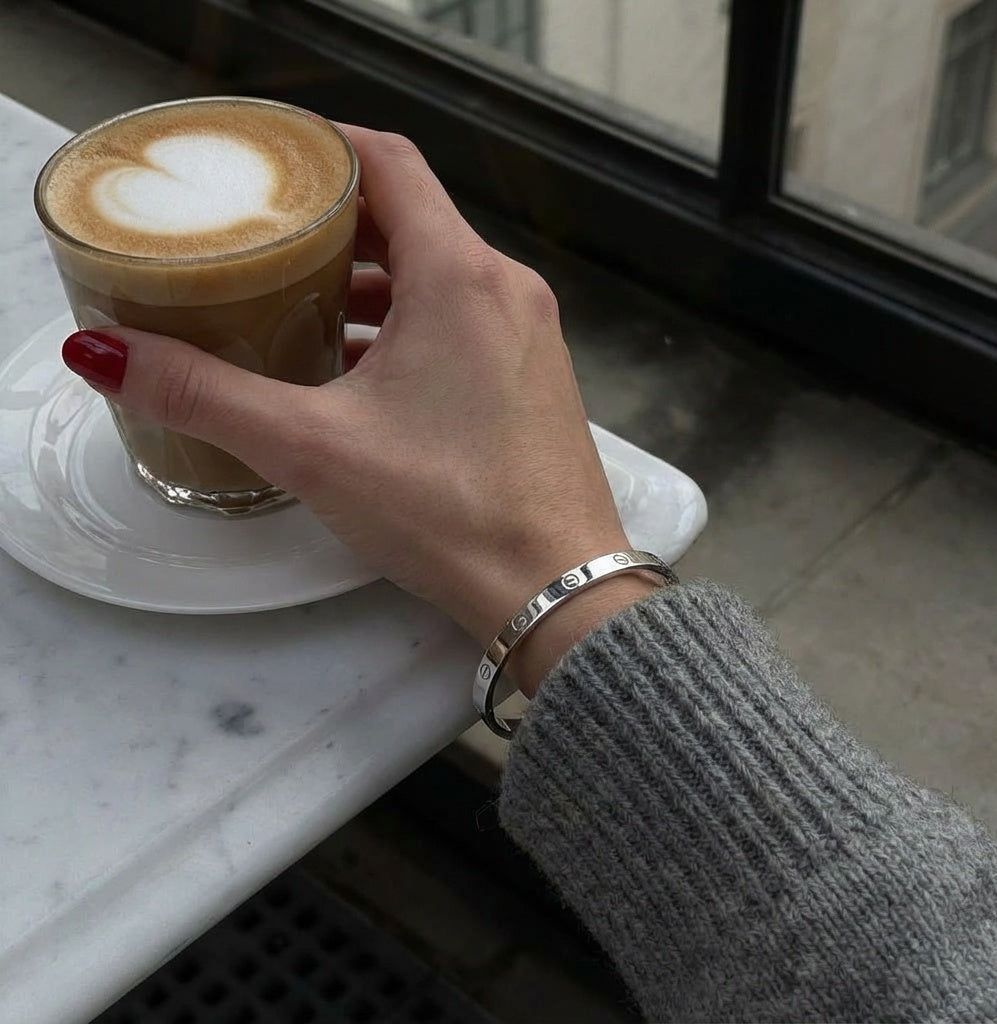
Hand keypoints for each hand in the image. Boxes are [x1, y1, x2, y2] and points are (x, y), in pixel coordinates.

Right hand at [61, 126, 653, 691]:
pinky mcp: (533, 381)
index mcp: (461, 276)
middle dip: (333, 225)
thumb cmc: (450, 512)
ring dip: (370, 284)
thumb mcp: (313, 448)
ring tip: (295, 307)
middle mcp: (506, 290)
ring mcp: (529, 337)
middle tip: (262, 242)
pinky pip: (465, 323)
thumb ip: (207, 394)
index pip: (390, 164)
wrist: (556, 588)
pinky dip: (409, 327)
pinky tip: (359, 372)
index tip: (267, 166)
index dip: (323, 150)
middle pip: (412, 219)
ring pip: (438, 277)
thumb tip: (108, 354)